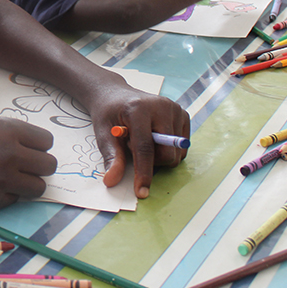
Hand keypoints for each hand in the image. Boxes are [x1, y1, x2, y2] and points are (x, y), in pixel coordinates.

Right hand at [0, 118, 56, 209]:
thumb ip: (8, 135)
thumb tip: (31, 150)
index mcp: (7, 129)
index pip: (47, 142)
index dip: (38, 147)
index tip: (29, 151)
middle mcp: (9, 153)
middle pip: (49, 166)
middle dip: (39, 167)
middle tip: (23, 168)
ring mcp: (0, 179)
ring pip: (38, 188)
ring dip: (27, 185)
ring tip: (9, 180)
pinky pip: (13, 201)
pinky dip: (5, 197)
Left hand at [87, 81, 189, 198]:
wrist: (116, 95)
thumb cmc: (109, 114)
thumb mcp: (103, 134)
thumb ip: (111, 157)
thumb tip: (111, 181)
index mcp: (138, 109)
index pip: (145, 148)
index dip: (144, 172)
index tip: (141, 192)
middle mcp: (162, 106)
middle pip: (167, 153)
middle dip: (151, 162)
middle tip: (132, 147)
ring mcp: (175, 109)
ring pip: (176, 153)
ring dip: (158, 155)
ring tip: (142, 139)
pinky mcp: (183, 114)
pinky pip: (181, 147)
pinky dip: (168, 149)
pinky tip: (154, 137)